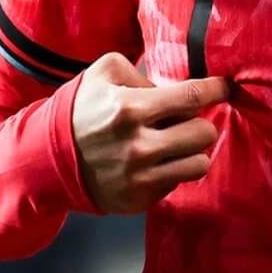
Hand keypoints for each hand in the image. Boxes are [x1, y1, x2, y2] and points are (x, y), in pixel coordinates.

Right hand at [71, 52, 228, 214]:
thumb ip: (142, 72)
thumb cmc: (80, 109)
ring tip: (174, 143)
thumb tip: (176, 86)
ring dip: (191, 150)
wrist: (46, 159)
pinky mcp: (139, 199)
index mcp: (130, 109)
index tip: (224, 87)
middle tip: (183, 120)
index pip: (192, 97)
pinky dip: (171, 171)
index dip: (216, 90)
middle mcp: (139, 146)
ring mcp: (140, 178)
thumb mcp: (103, 74)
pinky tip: (153, 162)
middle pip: (204, 133)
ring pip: (200, 163)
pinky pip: (177, 183)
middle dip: (197, 122)